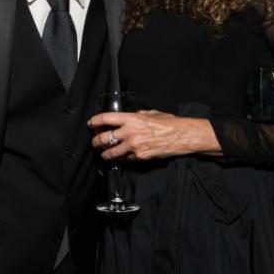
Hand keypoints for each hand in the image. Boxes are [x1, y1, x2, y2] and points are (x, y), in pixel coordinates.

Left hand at [88, 110, 220, 160]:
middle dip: (96, 141)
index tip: (91, 124)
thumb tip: (129, 118)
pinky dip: (122, 158)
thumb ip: (137, 116)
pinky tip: (121, 157)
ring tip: (103, 154)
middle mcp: (130, 132)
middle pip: (104, 138)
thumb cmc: (169, 123)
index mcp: (132, 118)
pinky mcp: (140, 157)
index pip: (106, 119)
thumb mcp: (151, 114)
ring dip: (105, 153)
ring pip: (111, 152)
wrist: (182, 136)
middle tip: (95, 142)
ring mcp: (134, 146)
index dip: (95, 121)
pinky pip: (126, 159)